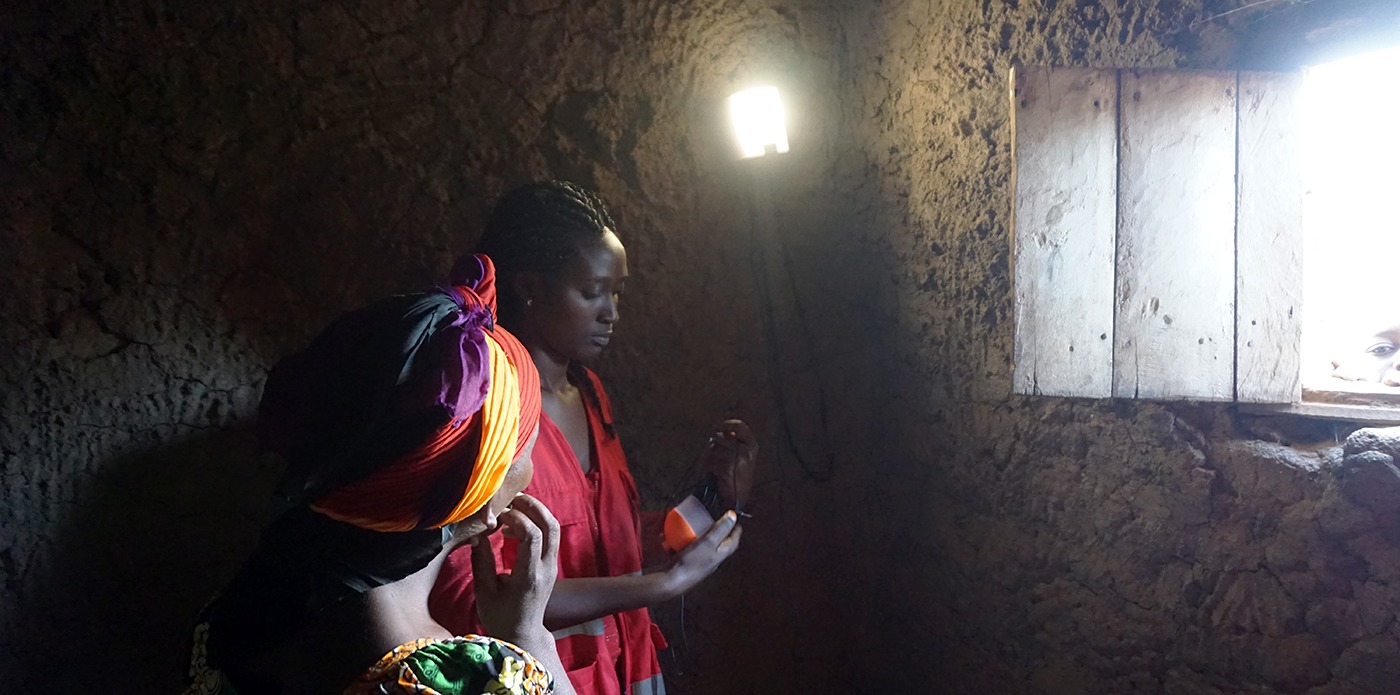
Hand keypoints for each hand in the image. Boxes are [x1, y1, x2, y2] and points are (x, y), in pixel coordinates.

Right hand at [471, 494, 559, 641]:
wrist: (522, 634)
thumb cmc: (500, 616)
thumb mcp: (484, 592)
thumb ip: (481, 562)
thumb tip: (477, 535)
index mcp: (529, 576)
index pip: (532, 536)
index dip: (516, 519)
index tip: (497, 517)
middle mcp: (545, 569)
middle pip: (551, 526)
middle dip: (533, 506)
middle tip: (511, 498)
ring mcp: (551, 566)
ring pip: (554, 528)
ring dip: (536, 512)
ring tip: (512, 508)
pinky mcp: (550, 565)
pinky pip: (549, 536)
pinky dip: (535, 524)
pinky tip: (513, 528)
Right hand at [665, 510, 741, 596]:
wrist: (673, 580)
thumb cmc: (692, 563)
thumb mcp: (709, 541)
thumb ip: (721, 529)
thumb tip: (732, 516)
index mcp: (722, 553)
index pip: (734, 539)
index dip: (734, 528)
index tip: (733, 518)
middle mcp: (713, 559)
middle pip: (719, 542)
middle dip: (716, 530)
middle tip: (713, 520)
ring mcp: (701, 562)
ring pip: (703, 545)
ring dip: (698, 535)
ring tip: (693, 526)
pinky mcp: (689, 563)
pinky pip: (688, 549)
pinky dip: (682, 542)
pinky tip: (674, 538)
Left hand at [703, 419, 757, 509]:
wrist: (738, 499)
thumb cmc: (737, 478)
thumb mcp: (742, 457)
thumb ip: (733, 442)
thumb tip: (718, 430)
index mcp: (752, 446)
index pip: (739, 426)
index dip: (726, 425)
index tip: (719, 428)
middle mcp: (746, 450)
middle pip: (721, 436)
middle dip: (714, 446)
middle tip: (716, 457)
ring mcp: (738, 458)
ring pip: (714, 448)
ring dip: (711, 458)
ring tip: (717, 468)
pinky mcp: (728, 467)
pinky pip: (711, 460)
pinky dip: (710, 466)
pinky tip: (715, 474)